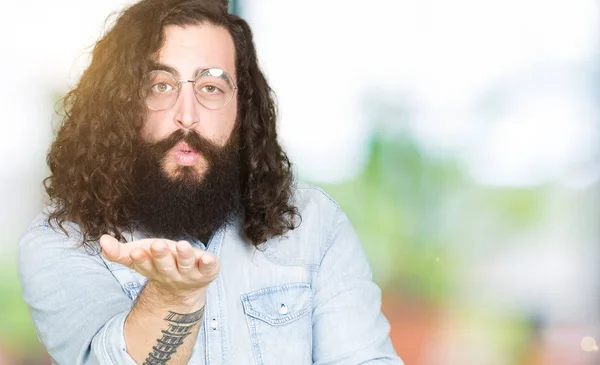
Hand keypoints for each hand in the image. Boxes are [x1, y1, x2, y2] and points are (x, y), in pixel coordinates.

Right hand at [99, 235, 219, 294]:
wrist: (184, 286)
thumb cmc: (159, 263)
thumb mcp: (139, 256)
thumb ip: (119, 252)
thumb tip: (102, 240)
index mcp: (153, 268)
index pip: (144, 265)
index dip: (141, 259)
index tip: (136, 252)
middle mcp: (171, 273)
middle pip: (165, 265)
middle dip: (161, 255)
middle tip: (158, 244)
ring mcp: (190, 273)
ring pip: (187, 265)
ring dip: (185, 256)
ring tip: (182, 245)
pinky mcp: (207, 271)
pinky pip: (209, 268)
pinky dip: (209, 263)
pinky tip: (208, 257)